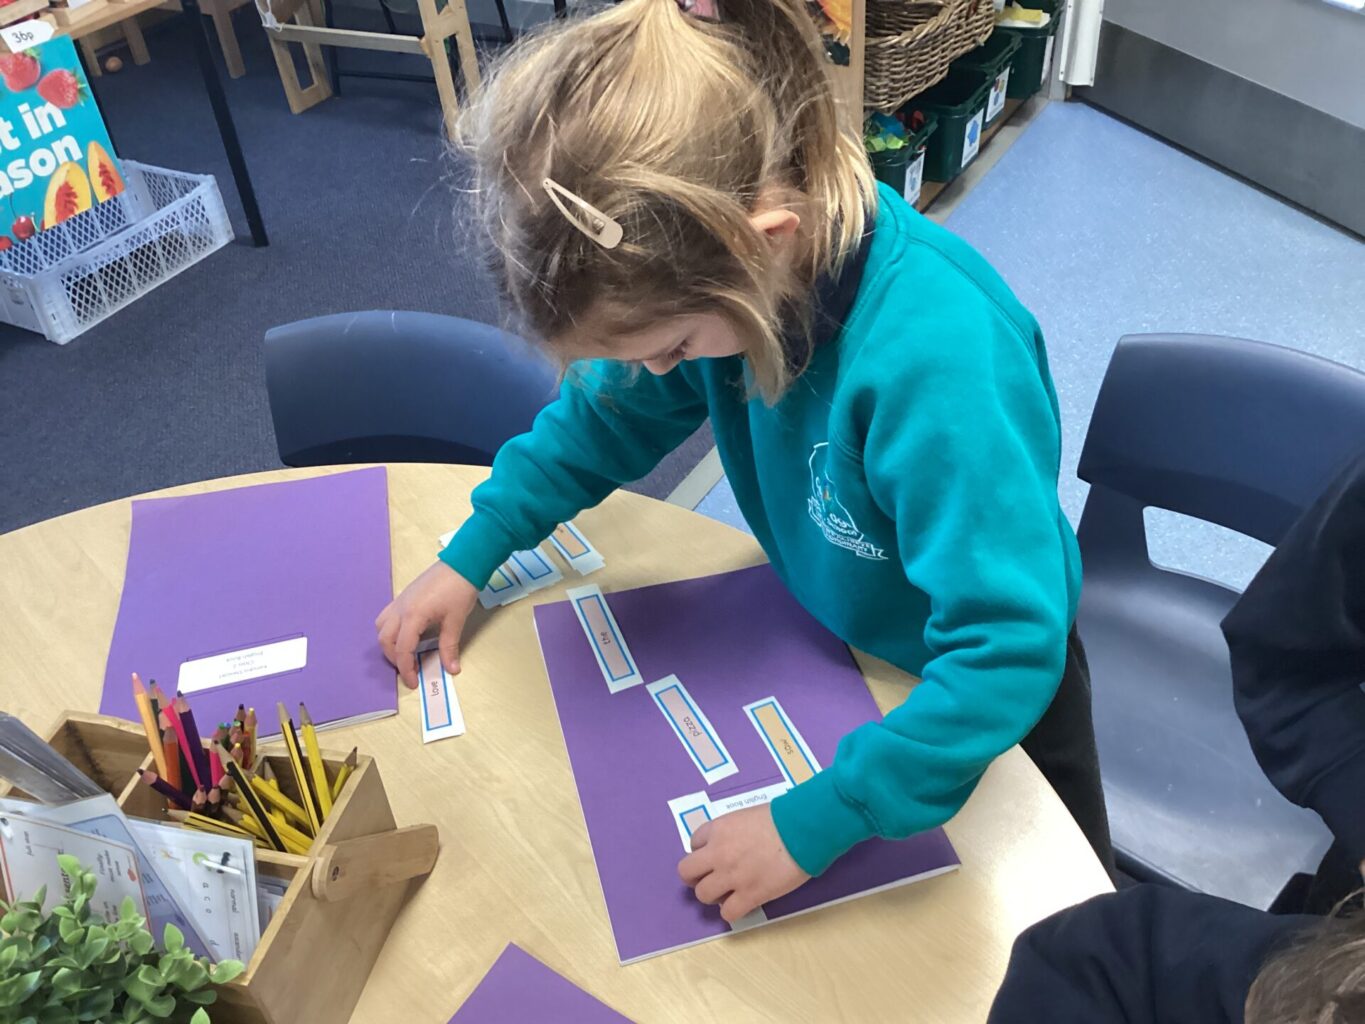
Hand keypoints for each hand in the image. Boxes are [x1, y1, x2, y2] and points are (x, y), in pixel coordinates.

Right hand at [375, 561, 478, 688]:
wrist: (462, 563)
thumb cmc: (460, 590)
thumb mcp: (456, 621)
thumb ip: (449, 646)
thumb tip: (451, 669)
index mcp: (412, 616)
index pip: (402, 649)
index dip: (406, 669)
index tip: (413, 682)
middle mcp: (400, 609)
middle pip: (385, 639)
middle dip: (394, 658)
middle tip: (409, 669)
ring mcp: (399, 601)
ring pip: (381, 627)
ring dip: (389, 644)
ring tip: (405, 653)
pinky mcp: (403, 596)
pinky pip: (387, 616)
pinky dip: (391, 630)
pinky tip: (407, 635)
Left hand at [677, 805, 809, 922]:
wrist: (803, 830)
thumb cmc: (782, 817)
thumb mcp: (747, 816)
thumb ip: (733, 831)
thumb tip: (733, 845)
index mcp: (718, 829)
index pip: (694, 843)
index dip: (704, 851)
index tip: (715, 855)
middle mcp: (718, 853)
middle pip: (687, 872)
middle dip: (696, 877)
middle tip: (711, 878)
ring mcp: (732, 876)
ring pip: (703, 895)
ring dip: (713, 895)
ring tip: (728, 893)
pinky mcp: (750, 895)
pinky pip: (728, 913)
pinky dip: (732, 911)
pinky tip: (742, 904)